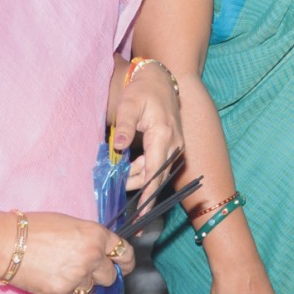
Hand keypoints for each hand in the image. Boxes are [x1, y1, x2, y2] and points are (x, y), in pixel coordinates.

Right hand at [12, 212, 128, 293]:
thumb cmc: (34, 228)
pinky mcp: (60, 293)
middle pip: (110, 277)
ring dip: (77, 285)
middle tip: (82, 270)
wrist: (5, 242)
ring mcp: (77, 277)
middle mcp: (92, 257)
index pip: (125, 253)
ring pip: (88, 290)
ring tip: (56, 271)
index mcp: (96, 235)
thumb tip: (101, 252)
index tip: (124, 267)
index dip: (125, 262)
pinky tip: (46, 280)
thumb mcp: (70, 224)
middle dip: (99, 275)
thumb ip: (90, 238)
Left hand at [111, 57, 185, 191]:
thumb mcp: (129, 105)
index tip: (142, 212)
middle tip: (120, 198)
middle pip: (156, 177)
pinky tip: (129, 172)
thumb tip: (118, 147)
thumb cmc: (143, 91)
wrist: (160, 80)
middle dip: (140, 190)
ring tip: (119, 181)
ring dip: (139, 179)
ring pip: (157, 172)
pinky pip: (158, 165)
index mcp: (163, 136)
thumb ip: (123, 127)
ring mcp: (175, 147)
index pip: (155, 172)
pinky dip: (144, 171)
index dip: (148, 194)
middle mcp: (174, 145)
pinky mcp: (172, 147)